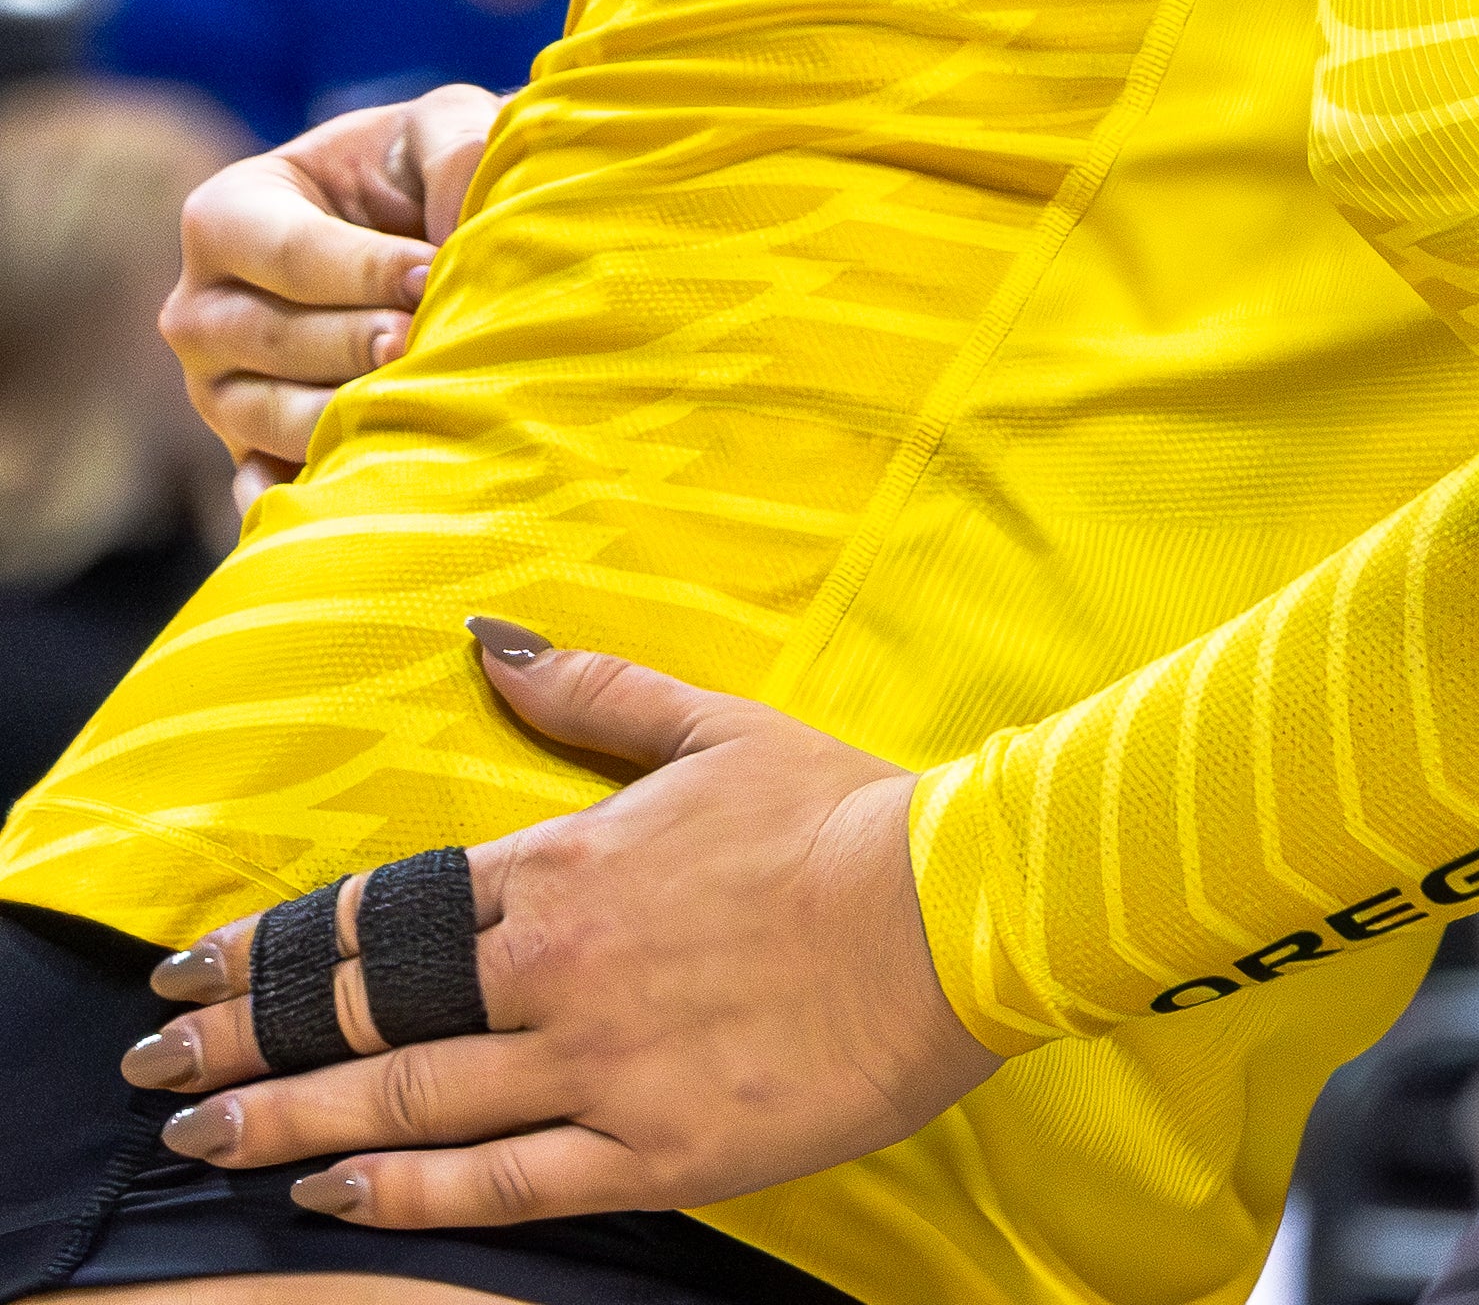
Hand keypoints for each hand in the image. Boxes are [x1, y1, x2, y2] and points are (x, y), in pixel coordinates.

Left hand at [119, 634, 991, 1228]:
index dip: (271, 949)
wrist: (966, 908)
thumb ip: (594, 693)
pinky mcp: (657, 1150)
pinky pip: (503, 1185)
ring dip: (289, 1121)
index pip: (381, 917)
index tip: (187, 971)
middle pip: (366, 1017)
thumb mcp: (719, 729)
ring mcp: (601, 1069)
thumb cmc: (849, 816)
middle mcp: (559, 973)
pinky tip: (335, 1196)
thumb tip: (487, 641)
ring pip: (408, 1104)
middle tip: (154, 1064)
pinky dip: (407, 1193)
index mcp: (566, 871)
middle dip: (242, 1043)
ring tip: (204, 1135)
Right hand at [166, 88, 501, 499]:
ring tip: (418, 399)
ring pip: (267, 416)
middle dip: (356, 342)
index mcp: (226, 216)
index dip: (362, 268)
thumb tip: (463, 223)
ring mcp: (215, 388)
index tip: (434, 273)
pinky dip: (307, 493)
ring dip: (345, 413)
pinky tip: (362, 487)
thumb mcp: (440, 130)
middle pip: (270, 339)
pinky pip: (260, 487)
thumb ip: (453, 149)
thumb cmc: (422, 172)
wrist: (428, 242)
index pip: (283, 252)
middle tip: (423, 340)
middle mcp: (201, 309)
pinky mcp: (246, 451)